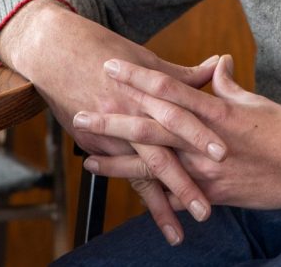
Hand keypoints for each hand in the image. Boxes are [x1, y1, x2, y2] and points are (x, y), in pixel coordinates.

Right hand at [0, 0, 225, 243]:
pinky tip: (155, 216)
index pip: (178, 114)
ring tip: (180, 230)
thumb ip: (183, 74)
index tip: (224, 154)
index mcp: (146, 90)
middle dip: (183, 182)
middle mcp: (129, 114)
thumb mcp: (146, 59)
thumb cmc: (105, 50)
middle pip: (161, 152)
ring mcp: (112, 133)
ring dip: (162, 202)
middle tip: (207, 207)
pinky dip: (139, 195)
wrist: (56, 53)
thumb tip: (220, 65)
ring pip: (141, 172)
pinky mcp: (97, 146)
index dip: (200, 133)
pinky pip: (122, 175)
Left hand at [78, 55, 280, 212]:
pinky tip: (126, 192)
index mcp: (215, 110)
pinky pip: (174, 194)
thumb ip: (228, 86)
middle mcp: (205, 138)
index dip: (137, 77)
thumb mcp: (254, 102)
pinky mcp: (212, 193)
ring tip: (87, 152)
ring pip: (155, 162)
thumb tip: (217, 65)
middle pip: (151, 125)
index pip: (168, 88)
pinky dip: (148, 193)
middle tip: (81, 108)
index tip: (112, 66)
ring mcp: (206, 168)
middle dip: (115, 117)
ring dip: (119, 157)